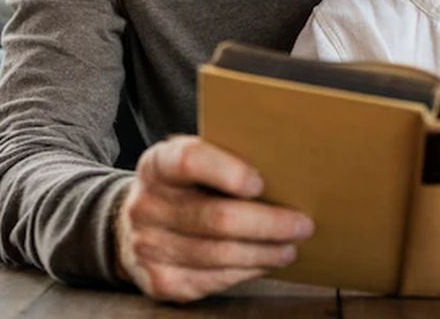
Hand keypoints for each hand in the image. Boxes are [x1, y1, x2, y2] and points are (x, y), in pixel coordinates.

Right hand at [114, 135, 313, 302]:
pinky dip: (246, 271)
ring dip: (264, 253)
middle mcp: (147, 205)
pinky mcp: (161, 281)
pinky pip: (214, 279)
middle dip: (268, 223)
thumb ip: (226, 158)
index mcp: (158, 165)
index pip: (189, 160)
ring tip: (290, 247)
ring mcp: (150, 246)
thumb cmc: (183, 187)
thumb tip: (285, 168)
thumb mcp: (194, 160)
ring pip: (220, 254)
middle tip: (302, 225)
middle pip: (216, 217)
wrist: (137, 225)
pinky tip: (264, 262)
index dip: (227, 172)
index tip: (259, 183)